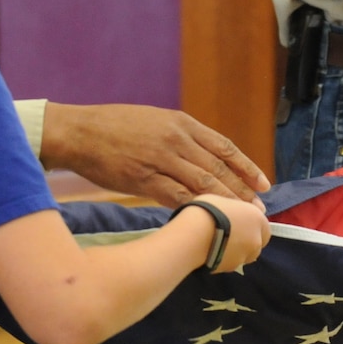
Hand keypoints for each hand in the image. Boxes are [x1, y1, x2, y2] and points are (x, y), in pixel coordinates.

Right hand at [40, 103, 271, 206]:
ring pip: (202, 184)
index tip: (263, 184)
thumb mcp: (155, 121)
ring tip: (240, 219)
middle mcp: (176, 139)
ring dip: (225, 204)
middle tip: (258, 209)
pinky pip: (176, 197)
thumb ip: (180, 138)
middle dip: (241, 191)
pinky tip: (207, 222)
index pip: (224, 147)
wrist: (80, 132)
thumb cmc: (115, 127)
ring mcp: (161, 159)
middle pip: (218, 168)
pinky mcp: (143, 179)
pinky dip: (194, 210)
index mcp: (182, 123)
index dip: (246, 167)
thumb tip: (203, 159)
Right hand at [194, 194, 271, 273]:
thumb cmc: (208, 210)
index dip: (252, 226)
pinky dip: (224, 259)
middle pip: (256, 244)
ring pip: (243, 256)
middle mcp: (256, 240)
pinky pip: (230, 264)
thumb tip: (241, 214)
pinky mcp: (230, 269)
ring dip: (235, 252)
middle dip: (245, 242)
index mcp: (258, 219)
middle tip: (228, 235)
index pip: (264, 227)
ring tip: (217, 244)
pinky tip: (211, 252)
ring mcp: (244, 257)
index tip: (239, 225)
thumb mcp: (225, 200)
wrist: (194, 234)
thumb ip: (237, 210)